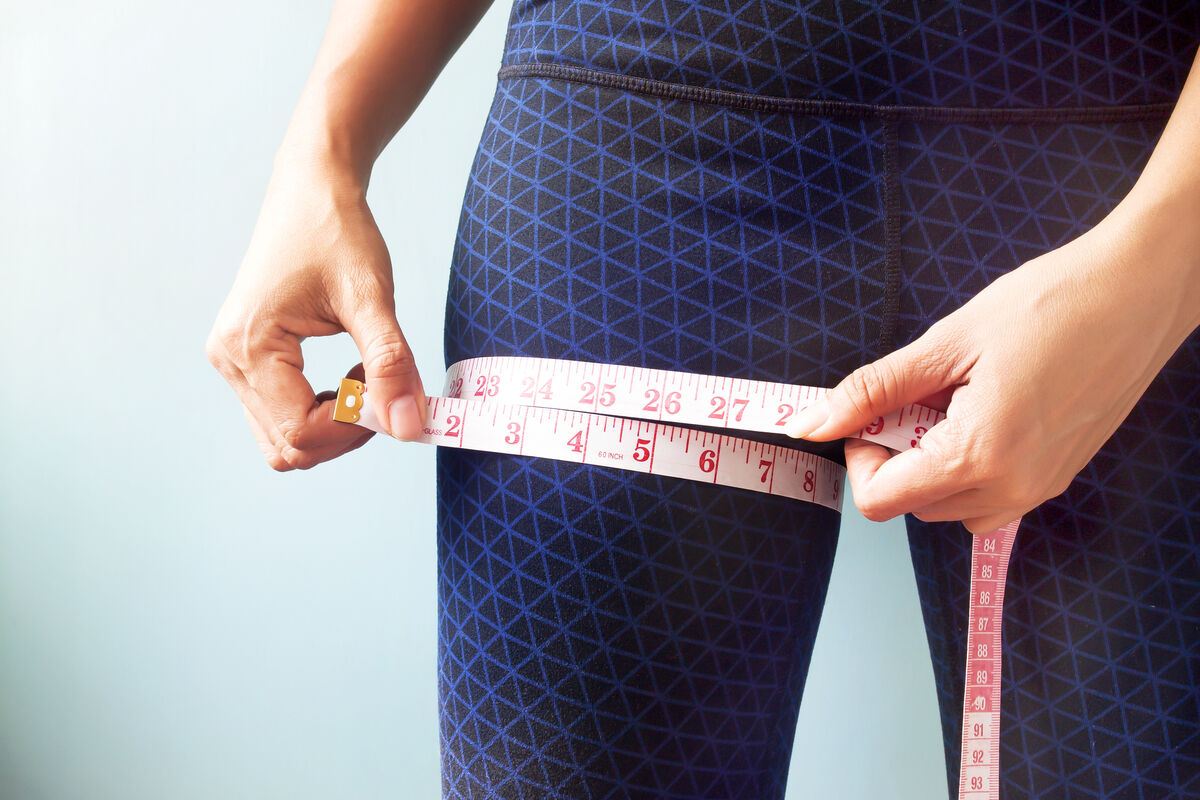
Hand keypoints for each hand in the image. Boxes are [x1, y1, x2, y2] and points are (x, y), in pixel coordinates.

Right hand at [206, 155, 425, 470]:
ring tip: (367, 375)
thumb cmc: (337, 232)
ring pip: (284, 439)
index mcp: (249, 346)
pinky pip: (282, 415)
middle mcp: (229, 360)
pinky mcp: (246, 360)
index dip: (356, 427)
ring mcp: (232, 362)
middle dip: (346, 432)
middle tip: (384, 386)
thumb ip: (391, 365)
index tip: (392, 390)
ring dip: (334, 425)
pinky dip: (322, 411)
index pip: (301, 433)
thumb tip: (410, 428)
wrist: (311, 189)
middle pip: (289, 447)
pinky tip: (352, 374)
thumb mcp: (372, 297)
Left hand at [785, 218, 1195, 532]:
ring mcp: (1042, 487)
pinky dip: (970, 465)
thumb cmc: (1051, 303)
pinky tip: (984, 408)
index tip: (871, 414)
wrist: (1141, 289)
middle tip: (916, 396)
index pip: (881, 501)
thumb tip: (813, 423)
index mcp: (979, 457)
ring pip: (952, 507)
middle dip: (896, 458)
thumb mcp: (946, 342)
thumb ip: (873, 390)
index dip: (860, 458)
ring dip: (932, 465)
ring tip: (954, 399)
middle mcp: (1014, 487)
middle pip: (914, 506)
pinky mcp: (1059, 475)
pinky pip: (993, 496)